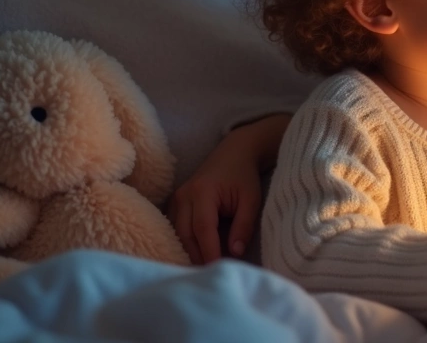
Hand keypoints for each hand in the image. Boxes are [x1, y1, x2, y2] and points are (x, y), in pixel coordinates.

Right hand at [167, 116, 286, 263]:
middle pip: (185, 234)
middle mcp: (184, 195)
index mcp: (203, 192)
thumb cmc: (244, 176)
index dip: (209, 251)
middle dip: (197, 255)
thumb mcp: (251, 200)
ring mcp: (176, 198)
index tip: (217, 268)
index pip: (203, 228)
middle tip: (209, 274)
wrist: (235, 153)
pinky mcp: (175, 203)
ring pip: (178, 233)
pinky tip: (195, 255)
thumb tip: (235, 253)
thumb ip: (243, 225)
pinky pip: (175, 228)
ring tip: (203, 268)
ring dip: (189, 251)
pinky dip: (184, 242)